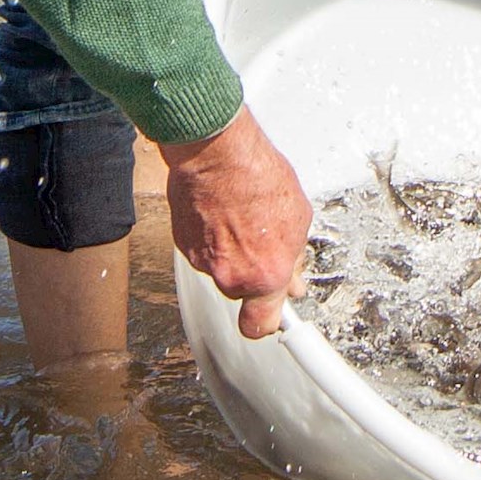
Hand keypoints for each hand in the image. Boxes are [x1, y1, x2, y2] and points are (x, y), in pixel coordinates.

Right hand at [157, 108, 313, 339]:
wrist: (215, 154)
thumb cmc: (256, 177)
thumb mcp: (297, 218)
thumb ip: (293, 258)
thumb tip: (293, 279)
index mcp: (266, 274)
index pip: (260, 326)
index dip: (267, 322)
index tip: (275, 316)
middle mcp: (231, 276)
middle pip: (242, 293)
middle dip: (252, 274)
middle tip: (262, 245)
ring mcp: (204, 262)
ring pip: (223, 269)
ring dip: (232, 252)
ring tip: (243, 217)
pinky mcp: (183, 245)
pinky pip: (205, 251)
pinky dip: (213, 237)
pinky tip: (224, 212)